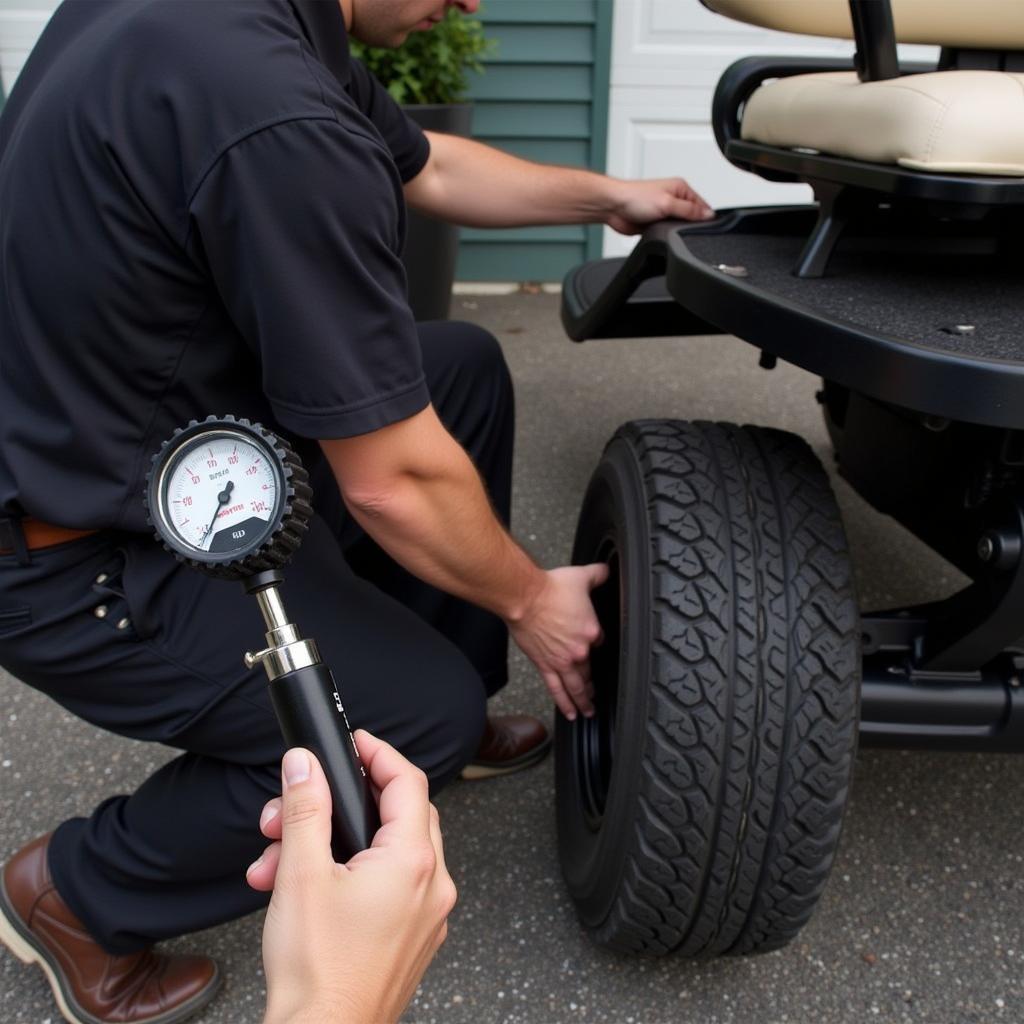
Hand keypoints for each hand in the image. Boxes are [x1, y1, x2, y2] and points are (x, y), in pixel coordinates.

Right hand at [248, 735, 455, 1023]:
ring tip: (280, 863)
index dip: (378, 753)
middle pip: (398, 815)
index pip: (407, 781)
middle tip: (298, 807)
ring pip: (387, 854)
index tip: (353, 743)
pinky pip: (389, 888)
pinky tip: (306, 890)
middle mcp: (432, 886)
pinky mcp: (412, 938)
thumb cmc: (317, 973)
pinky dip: (351, 877)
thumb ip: (305, 809)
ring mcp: (426, 916)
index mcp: (414, 862)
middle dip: (341, 806)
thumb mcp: (301, 874)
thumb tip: (304, 764)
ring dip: (335, 847)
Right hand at [508, 564, 607, 720]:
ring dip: (584, 700)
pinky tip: (571, 713)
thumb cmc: (550, 587)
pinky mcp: (544, 665)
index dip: (595, 641)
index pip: (599, 642)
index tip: (592, 642)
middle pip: (590, 671)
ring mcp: (561, 661)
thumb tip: (607, 570)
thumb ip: (597, 574)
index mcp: (591, 631)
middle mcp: (579, 651)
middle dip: (594, 684)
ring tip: (589, 710)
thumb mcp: (581, 577)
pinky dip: (565, 703)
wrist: (523, 597)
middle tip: (597, 694)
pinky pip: (557, 689)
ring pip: (577, 686)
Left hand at [606, 177, 714, 234]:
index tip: (708, 227)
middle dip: (690, 225)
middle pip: (692, 217)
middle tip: (685, 230)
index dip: (705, 217)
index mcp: (680, 189)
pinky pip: (667, 233)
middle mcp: (673, 199)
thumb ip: (689, 210)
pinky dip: (666, 236)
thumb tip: (708, 214)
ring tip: (672, 231)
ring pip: (679, 227)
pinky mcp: (656, 224)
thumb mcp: (668, 203)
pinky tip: (664, 236)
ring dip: (676, 231)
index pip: (701, 204)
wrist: (613, 207)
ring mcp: (664, 212)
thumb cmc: (634, 197)